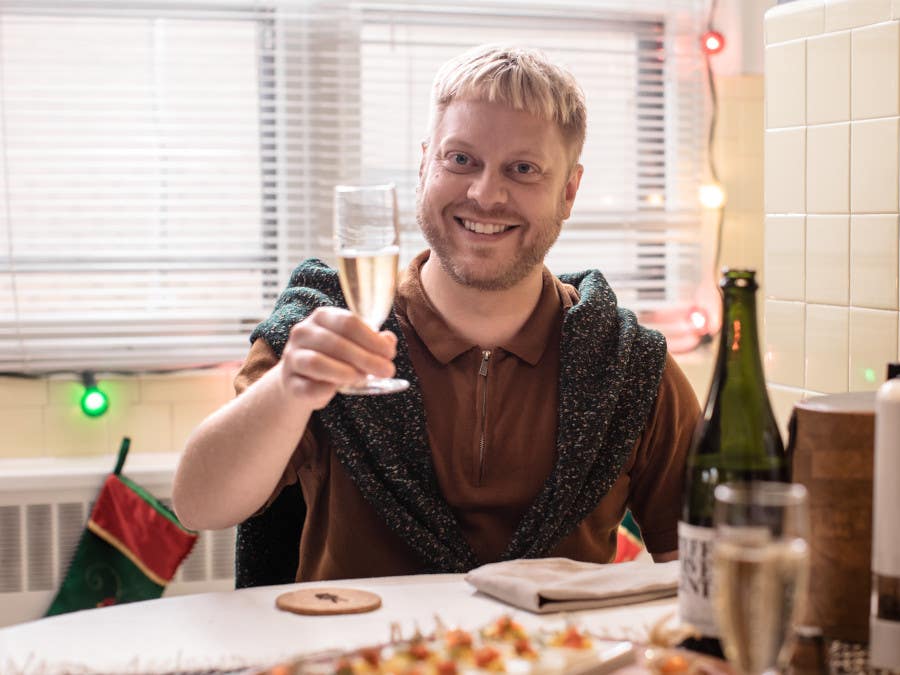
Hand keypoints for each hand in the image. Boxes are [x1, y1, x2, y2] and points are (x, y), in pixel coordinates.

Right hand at [278, 307, 397, 408]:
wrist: (301, 380)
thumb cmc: (334, 358)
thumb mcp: (354, 345)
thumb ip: (373, 341)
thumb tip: (389, 340)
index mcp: (322, 317)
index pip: (348, 322)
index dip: (372, 339)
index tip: (390, 354)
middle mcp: (303, 332)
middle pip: (336, 342)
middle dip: (366, 358)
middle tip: (387, 371)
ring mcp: (292, 357)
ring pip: (317, 362)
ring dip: (345, 372)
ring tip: (363, 378)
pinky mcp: (288, 382)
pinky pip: (307, 387)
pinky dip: (325, 390)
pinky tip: (337, 390)